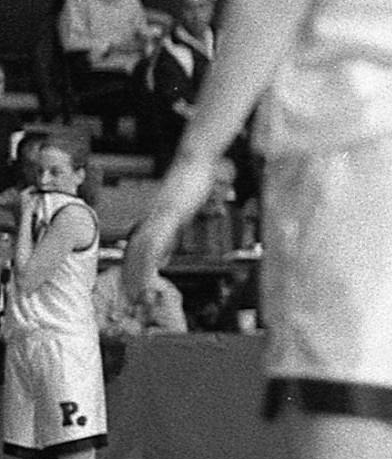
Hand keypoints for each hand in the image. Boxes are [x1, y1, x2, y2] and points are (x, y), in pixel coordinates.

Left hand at [122, 155, 219, 308]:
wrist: (193, 163)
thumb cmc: (189, 186)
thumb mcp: (179, 217)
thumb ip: (169, 239)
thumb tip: (162, 260)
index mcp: (151, 222)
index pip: (135, 250)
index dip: (132, 271)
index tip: (130, 288)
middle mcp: (150, 220)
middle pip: (134, 251)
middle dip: (132, 275)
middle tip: (131, 295)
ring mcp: (159, 215)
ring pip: (144, 247)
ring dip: (141, 269)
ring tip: (141, 286)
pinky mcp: (170, 212)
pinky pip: (159, 234)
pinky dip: (156, 253)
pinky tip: (157, 265)